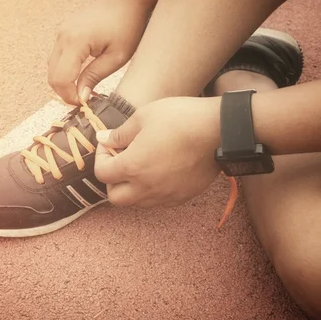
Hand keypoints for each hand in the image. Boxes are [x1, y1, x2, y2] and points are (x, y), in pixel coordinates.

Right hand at [48, 0, 149, 104]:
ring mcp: (61, 32)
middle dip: (64, 92)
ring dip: (64, 82)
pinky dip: (64, 71)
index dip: (69, 96)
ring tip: (83, 88)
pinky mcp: (63, 32)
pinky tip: (80, 75)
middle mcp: (62, 36)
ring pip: (52, 67)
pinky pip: (57, 58)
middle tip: (83, 100)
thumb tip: (80, 96)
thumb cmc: (127, 26)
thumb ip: (94, 76)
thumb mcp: (116, 57)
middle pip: (52, 75)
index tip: (84, 104)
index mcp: (75, 41)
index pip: (61, 78)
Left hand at [94, 97, 221, 206]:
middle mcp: (146, 188)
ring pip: (137, 202)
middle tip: (120, 160)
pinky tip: (160, 171)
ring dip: (131, 187)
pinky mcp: (183, 196)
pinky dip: (152, 191)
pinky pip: (159, 201)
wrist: (220, 130)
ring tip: (141, 165)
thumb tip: (103, 139)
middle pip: (115, 197)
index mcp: (132, 167)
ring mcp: (166, 195)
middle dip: (112, 180)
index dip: (100, 157)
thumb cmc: (180, 118)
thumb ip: (119, 133)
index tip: (109, 144)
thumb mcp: (143, 117)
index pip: (102, 173)